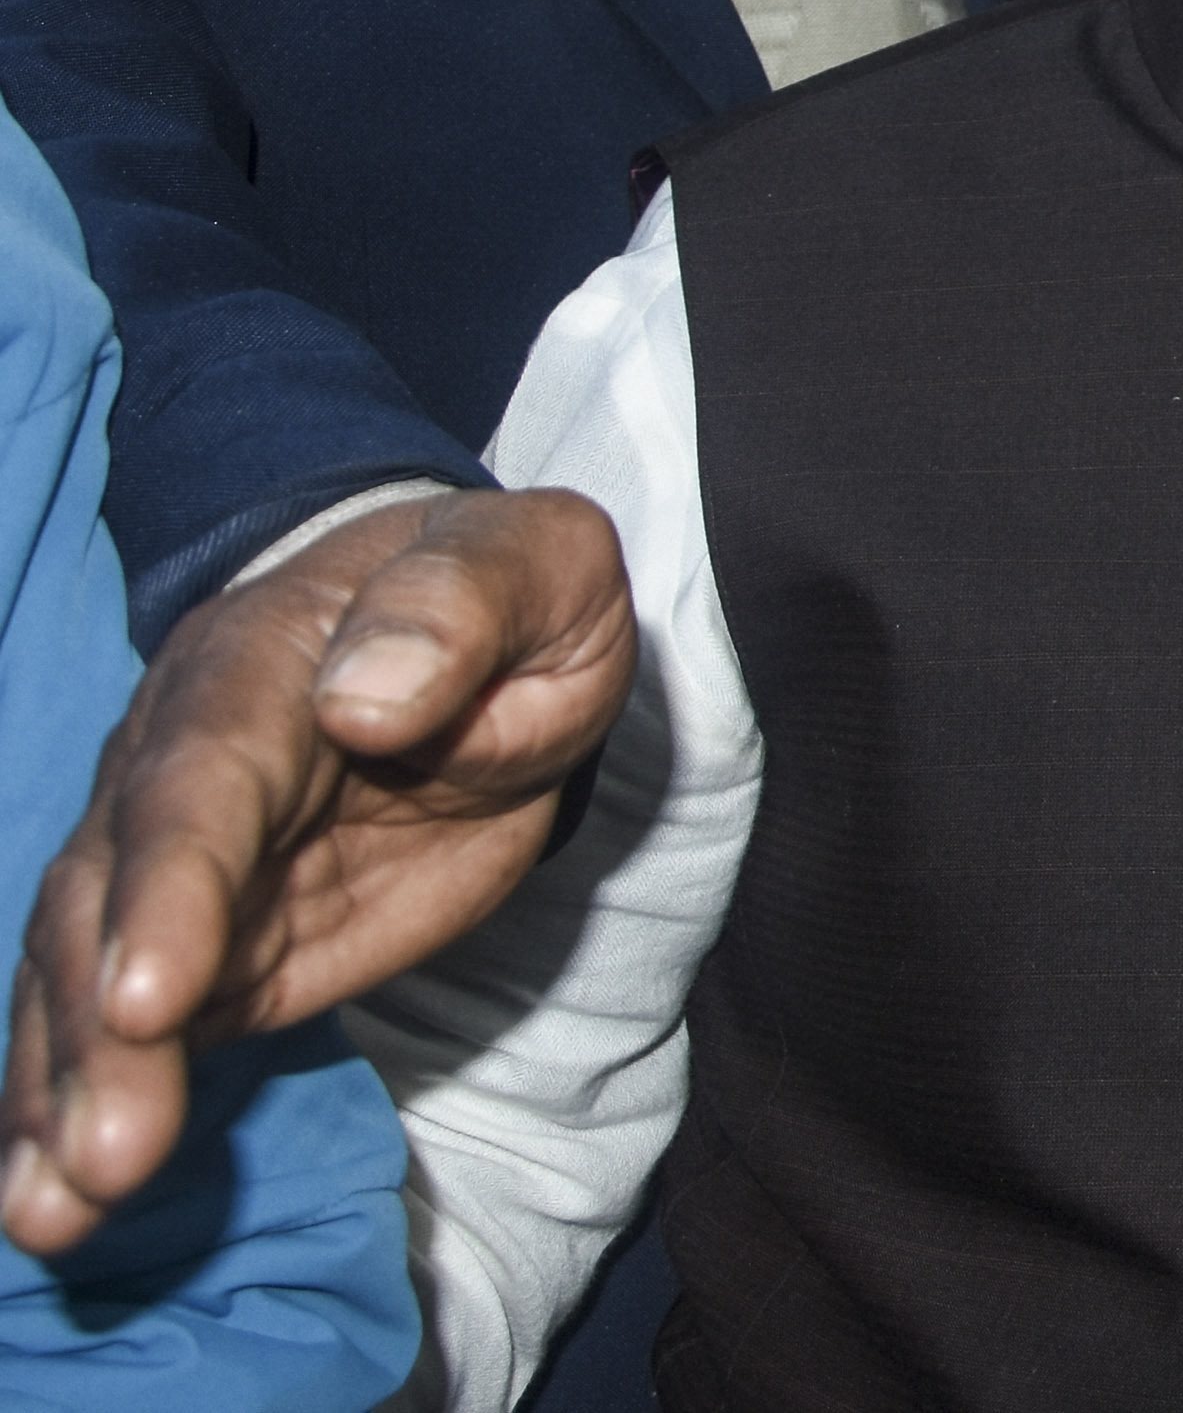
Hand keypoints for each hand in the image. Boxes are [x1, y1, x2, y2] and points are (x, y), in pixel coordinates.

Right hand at [2, 491, 633, 1253]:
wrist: (481, 635)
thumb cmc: (513, 597)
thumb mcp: (539, 564)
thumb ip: (462, 608)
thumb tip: (370, 696)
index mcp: (260, 667)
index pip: (199, 784)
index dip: (168, 891)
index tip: (151, 1000)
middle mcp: (176, 768)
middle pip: (113, 902)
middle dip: (100, 1035)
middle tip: (109, 1158)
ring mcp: (170, 862)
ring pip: (87, 977)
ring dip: (65, 1097)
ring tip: (55, 1213)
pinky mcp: (195, 941)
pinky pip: (115, 1023)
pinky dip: (72, 1108)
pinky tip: (49, 1200)